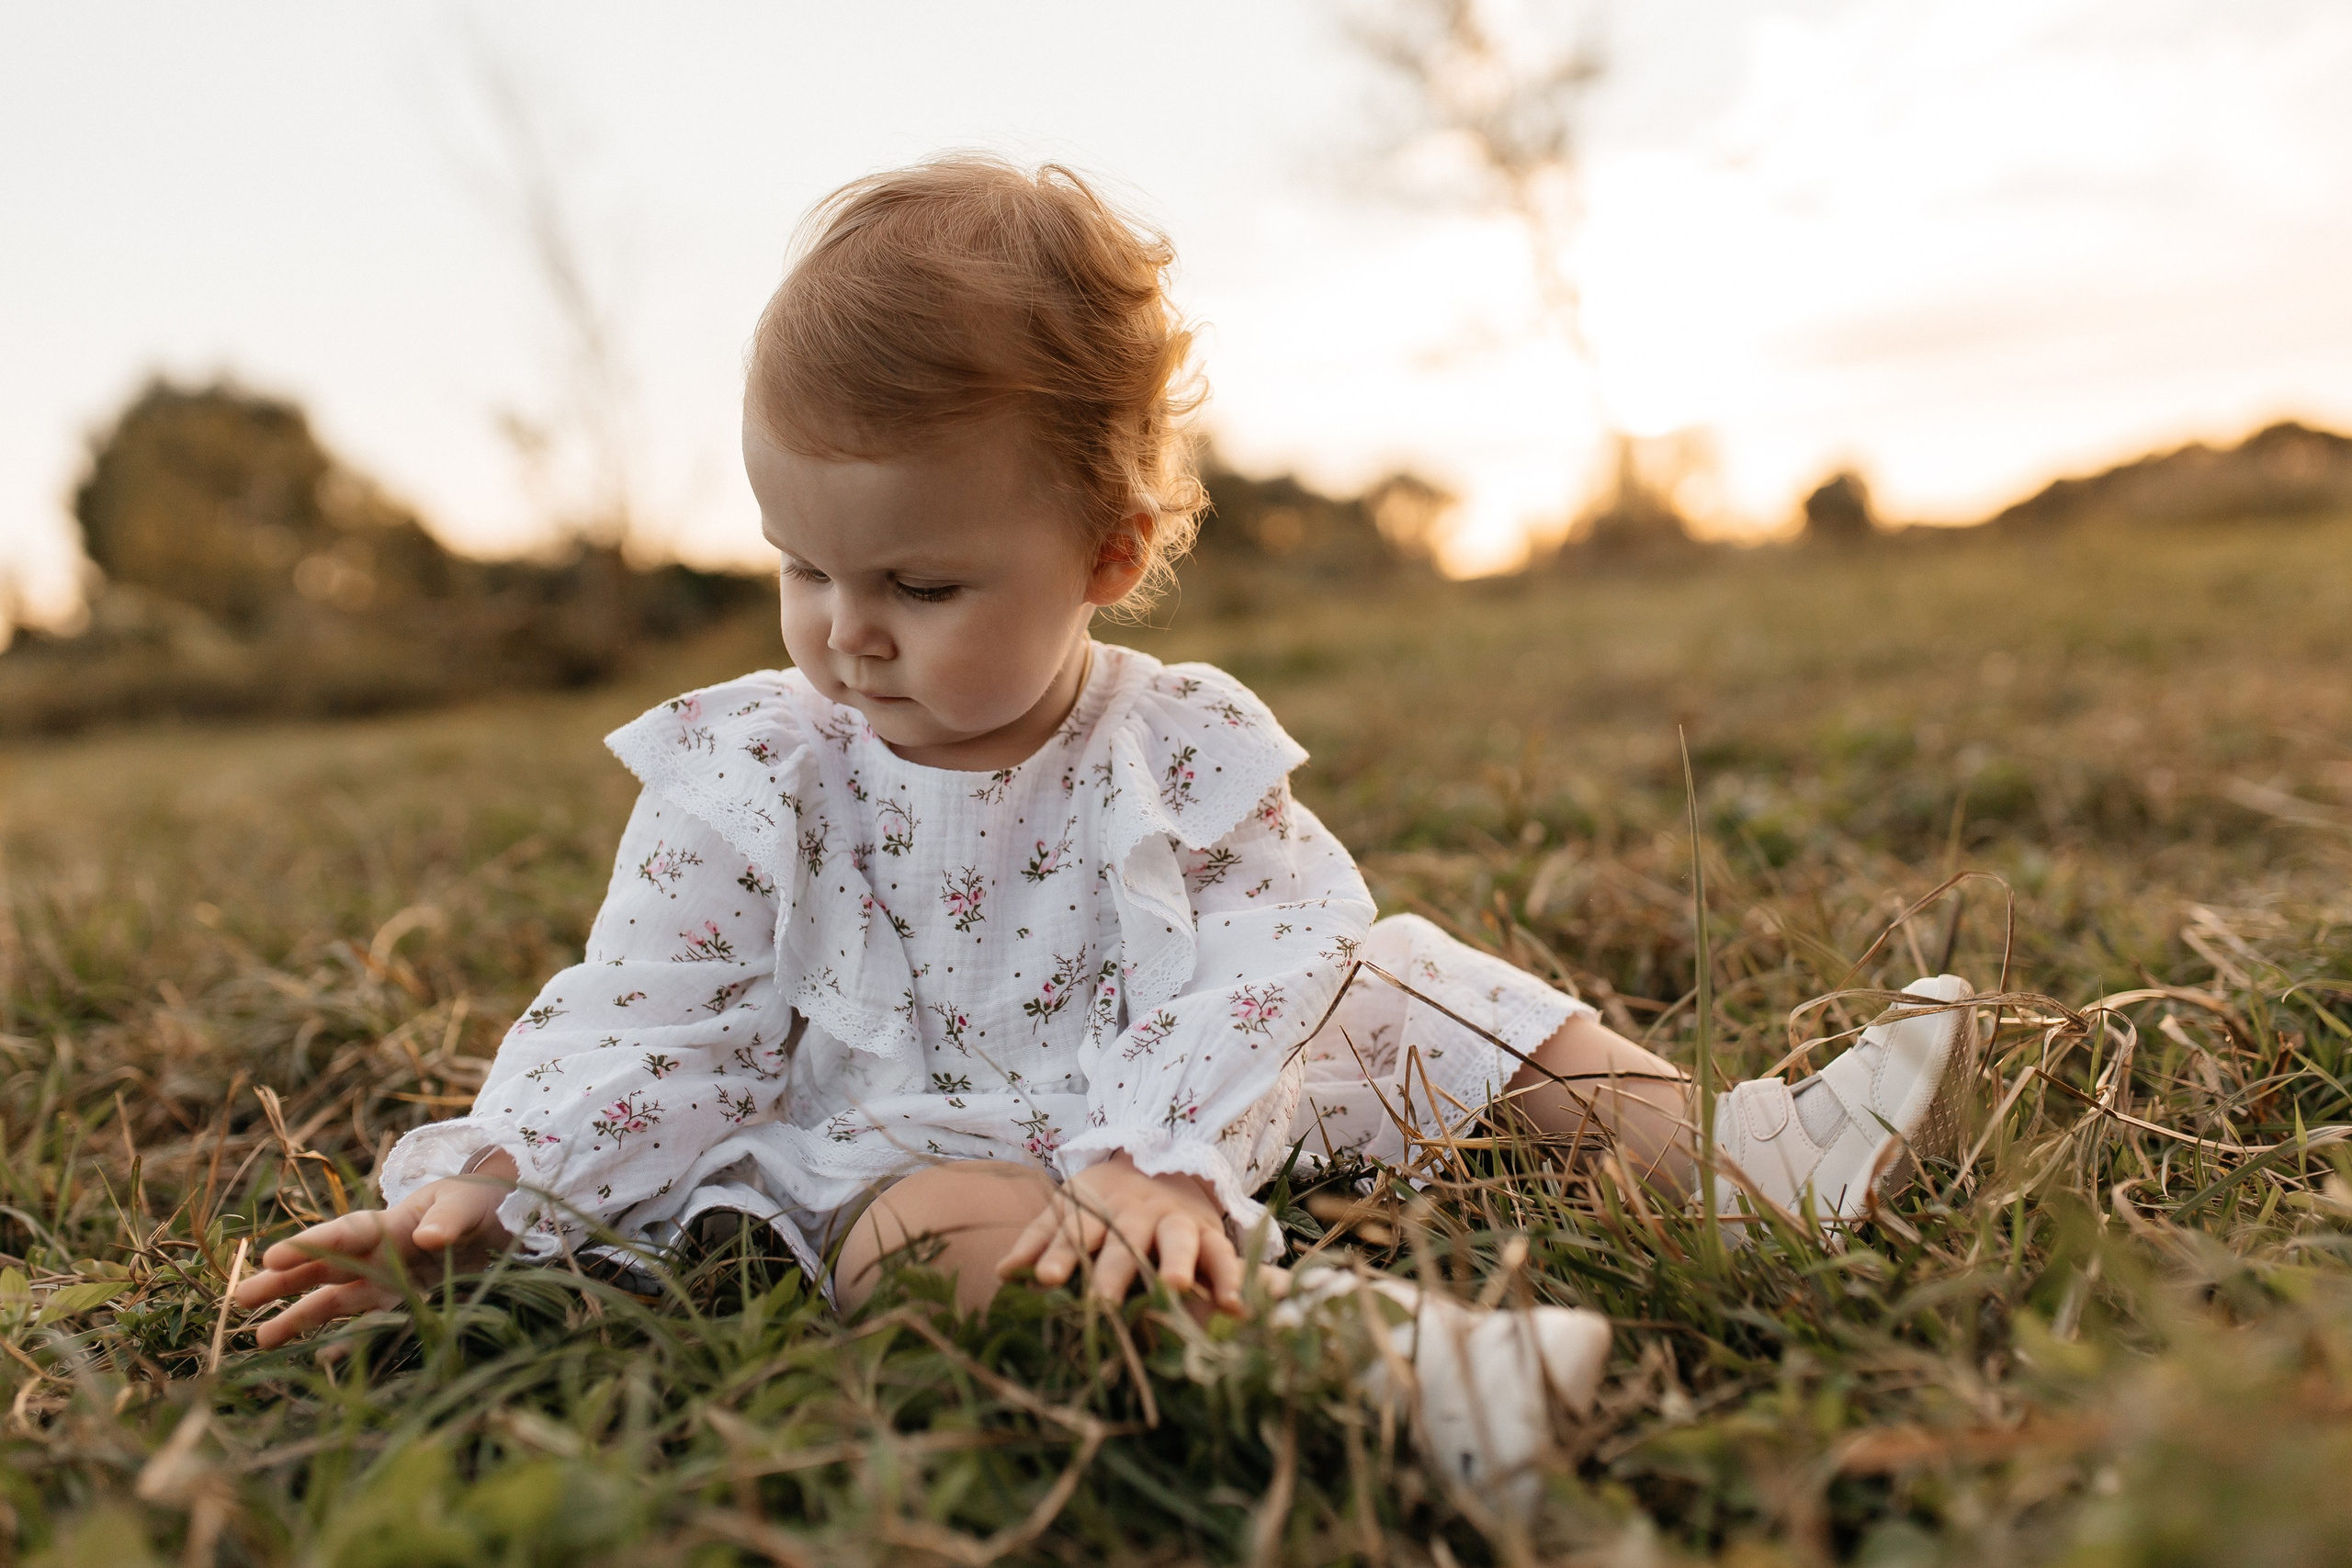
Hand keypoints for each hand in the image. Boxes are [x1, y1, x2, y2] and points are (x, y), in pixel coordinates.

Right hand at [231, 1153, 515, 1349]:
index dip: (307, 1245)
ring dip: (298, 1318)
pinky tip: (318, 1361)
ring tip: (259, 1340)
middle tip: (239, 1299)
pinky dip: (343, 1343)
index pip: (342, 1234)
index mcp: (389, 1223)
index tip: (269, 1257)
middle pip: (323, 1268)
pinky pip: (365, 1324)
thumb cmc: (479, 1202)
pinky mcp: (401, 1303)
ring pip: (333, 1300)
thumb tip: (429, 1237)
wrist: (502, 1220)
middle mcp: (378, 1254)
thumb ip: (450, 1219)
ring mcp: (385, 1280)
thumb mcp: (469, 1204)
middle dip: (281, 1282)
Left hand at [997, 1153, 1244, 1312]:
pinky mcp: (1210, 1235)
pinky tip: (1234, 1307)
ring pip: (1177, 1239)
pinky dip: (1231, 1278)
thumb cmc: (1105, 1202)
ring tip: (1173, 1288)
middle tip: (1103, 1301)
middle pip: (1125, 1240)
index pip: (1076, 1233)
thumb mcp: (1069, 1211)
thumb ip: (1038, 1242)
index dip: (1060, 1254)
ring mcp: (1176, 1222)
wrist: (1162, 1164)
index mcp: (1099, 1209)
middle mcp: (1139, 1214)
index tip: (1044, 1279)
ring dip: (1176, 1261)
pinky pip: (1223, 1255)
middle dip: (1114, 1270)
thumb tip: (1001, 1273)